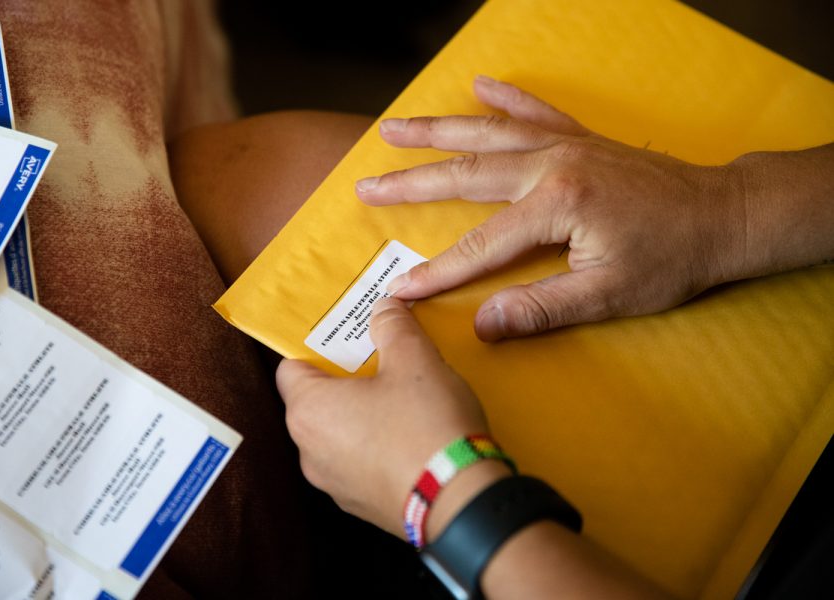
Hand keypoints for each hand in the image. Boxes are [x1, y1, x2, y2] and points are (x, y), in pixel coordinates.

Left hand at [276, 297, 489, 536]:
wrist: (460, 502)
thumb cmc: (426, 428)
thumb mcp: (414, 359)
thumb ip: (393, 325)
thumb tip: (384, 308)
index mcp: (309, 410)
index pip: (290, 367)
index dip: (319, 348)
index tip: (346, 340)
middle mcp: (309, 450)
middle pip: (316, 400)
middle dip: (346, 379)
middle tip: (380, 362)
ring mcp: (333, 483)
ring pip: (338, 433)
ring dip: (362, 414)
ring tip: (401, 398)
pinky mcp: (360, 504)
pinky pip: (358, 462)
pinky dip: (376, 446)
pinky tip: (411, 435)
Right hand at [356, 75, 746, 340]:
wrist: (724, 215)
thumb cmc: (672, 258)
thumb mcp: (609, 296)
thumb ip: (542, 309)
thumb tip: (483, 325)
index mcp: (556, 204)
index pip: (480, 244)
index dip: (437, 272)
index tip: (399, 288)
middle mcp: (552, 163)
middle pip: (466, 173)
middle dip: (412, 181)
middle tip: (366, 184)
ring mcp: (566, 144)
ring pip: (488, 132)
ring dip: (438, 129)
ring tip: (394, 128)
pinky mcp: (581, 138)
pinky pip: (535, 111)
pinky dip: (505, 98)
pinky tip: (480, 85)